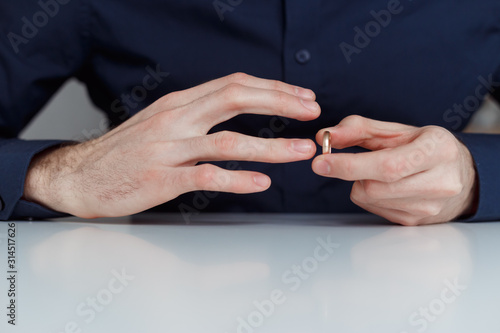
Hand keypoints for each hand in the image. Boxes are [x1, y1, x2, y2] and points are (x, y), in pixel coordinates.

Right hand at [24, 73, 319, 217]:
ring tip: (301, 151)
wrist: (80, 176)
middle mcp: (176, 119)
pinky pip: (205, 176)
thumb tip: (234, 109)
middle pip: (235, 98)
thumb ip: (196, 114)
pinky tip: (261, 183)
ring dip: (270, 146)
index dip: (272, 89)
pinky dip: (237, 179)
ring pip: (228, 140)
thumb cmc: (125, 152)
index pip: (233, 85)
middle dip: (280, 103)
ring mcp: (168, 148)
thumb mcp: (162, 122)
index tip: (301, 97)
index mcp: (179, 104)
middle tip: (312, 112)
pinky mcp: (160, 178)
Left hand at [312, 115, 477, 225]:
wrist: (462, 176)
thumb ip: (359, 129)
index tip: (320, 162)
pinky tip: (387, 187)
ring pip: (370, 199)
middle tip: (352, 162)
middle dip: (352, 173)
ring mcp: (429, 207)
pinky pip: (374, 210)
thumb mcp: (397, 131)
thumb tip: (325, 136)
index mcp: (437, 150)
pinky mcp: (416, 222)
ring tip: (380, 173)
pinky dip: (370, 196)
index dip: (350, 165)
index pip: (387, 165)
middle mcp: (439, 182)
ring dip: (361, 184)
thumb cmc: (424, 148)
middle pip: (374, 187)